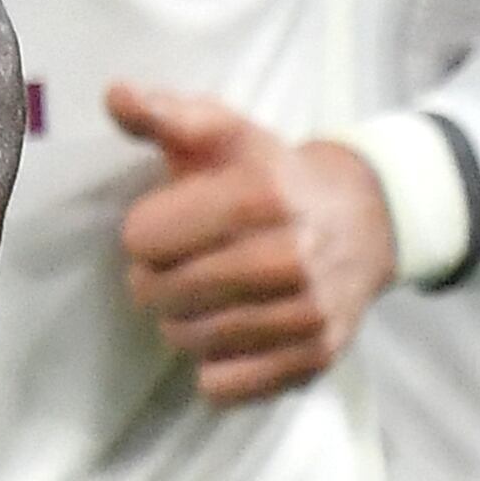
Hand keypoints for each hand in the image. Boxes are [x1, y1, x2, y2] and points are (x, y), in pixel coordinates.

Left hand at [111, 85, 393, 401]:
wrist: (366, 218)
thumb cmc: (274, 174)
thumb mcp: (224, 131)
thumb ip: (164, 114)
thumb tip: (113, 93)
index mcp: (262, 194)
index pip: (147, 237)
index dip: (142, 233)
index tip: (161, 226)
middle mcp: (290, 256)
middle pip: (164, 293)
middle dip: (152, 280)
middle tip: (171, 267)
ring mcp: (307, 312)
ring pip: (190, 341)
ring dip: (179, 322)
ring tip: (198, 297)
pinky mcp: (316, 357)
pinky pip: (226, 387)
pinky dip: (212, 368)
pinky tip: (226, 335)